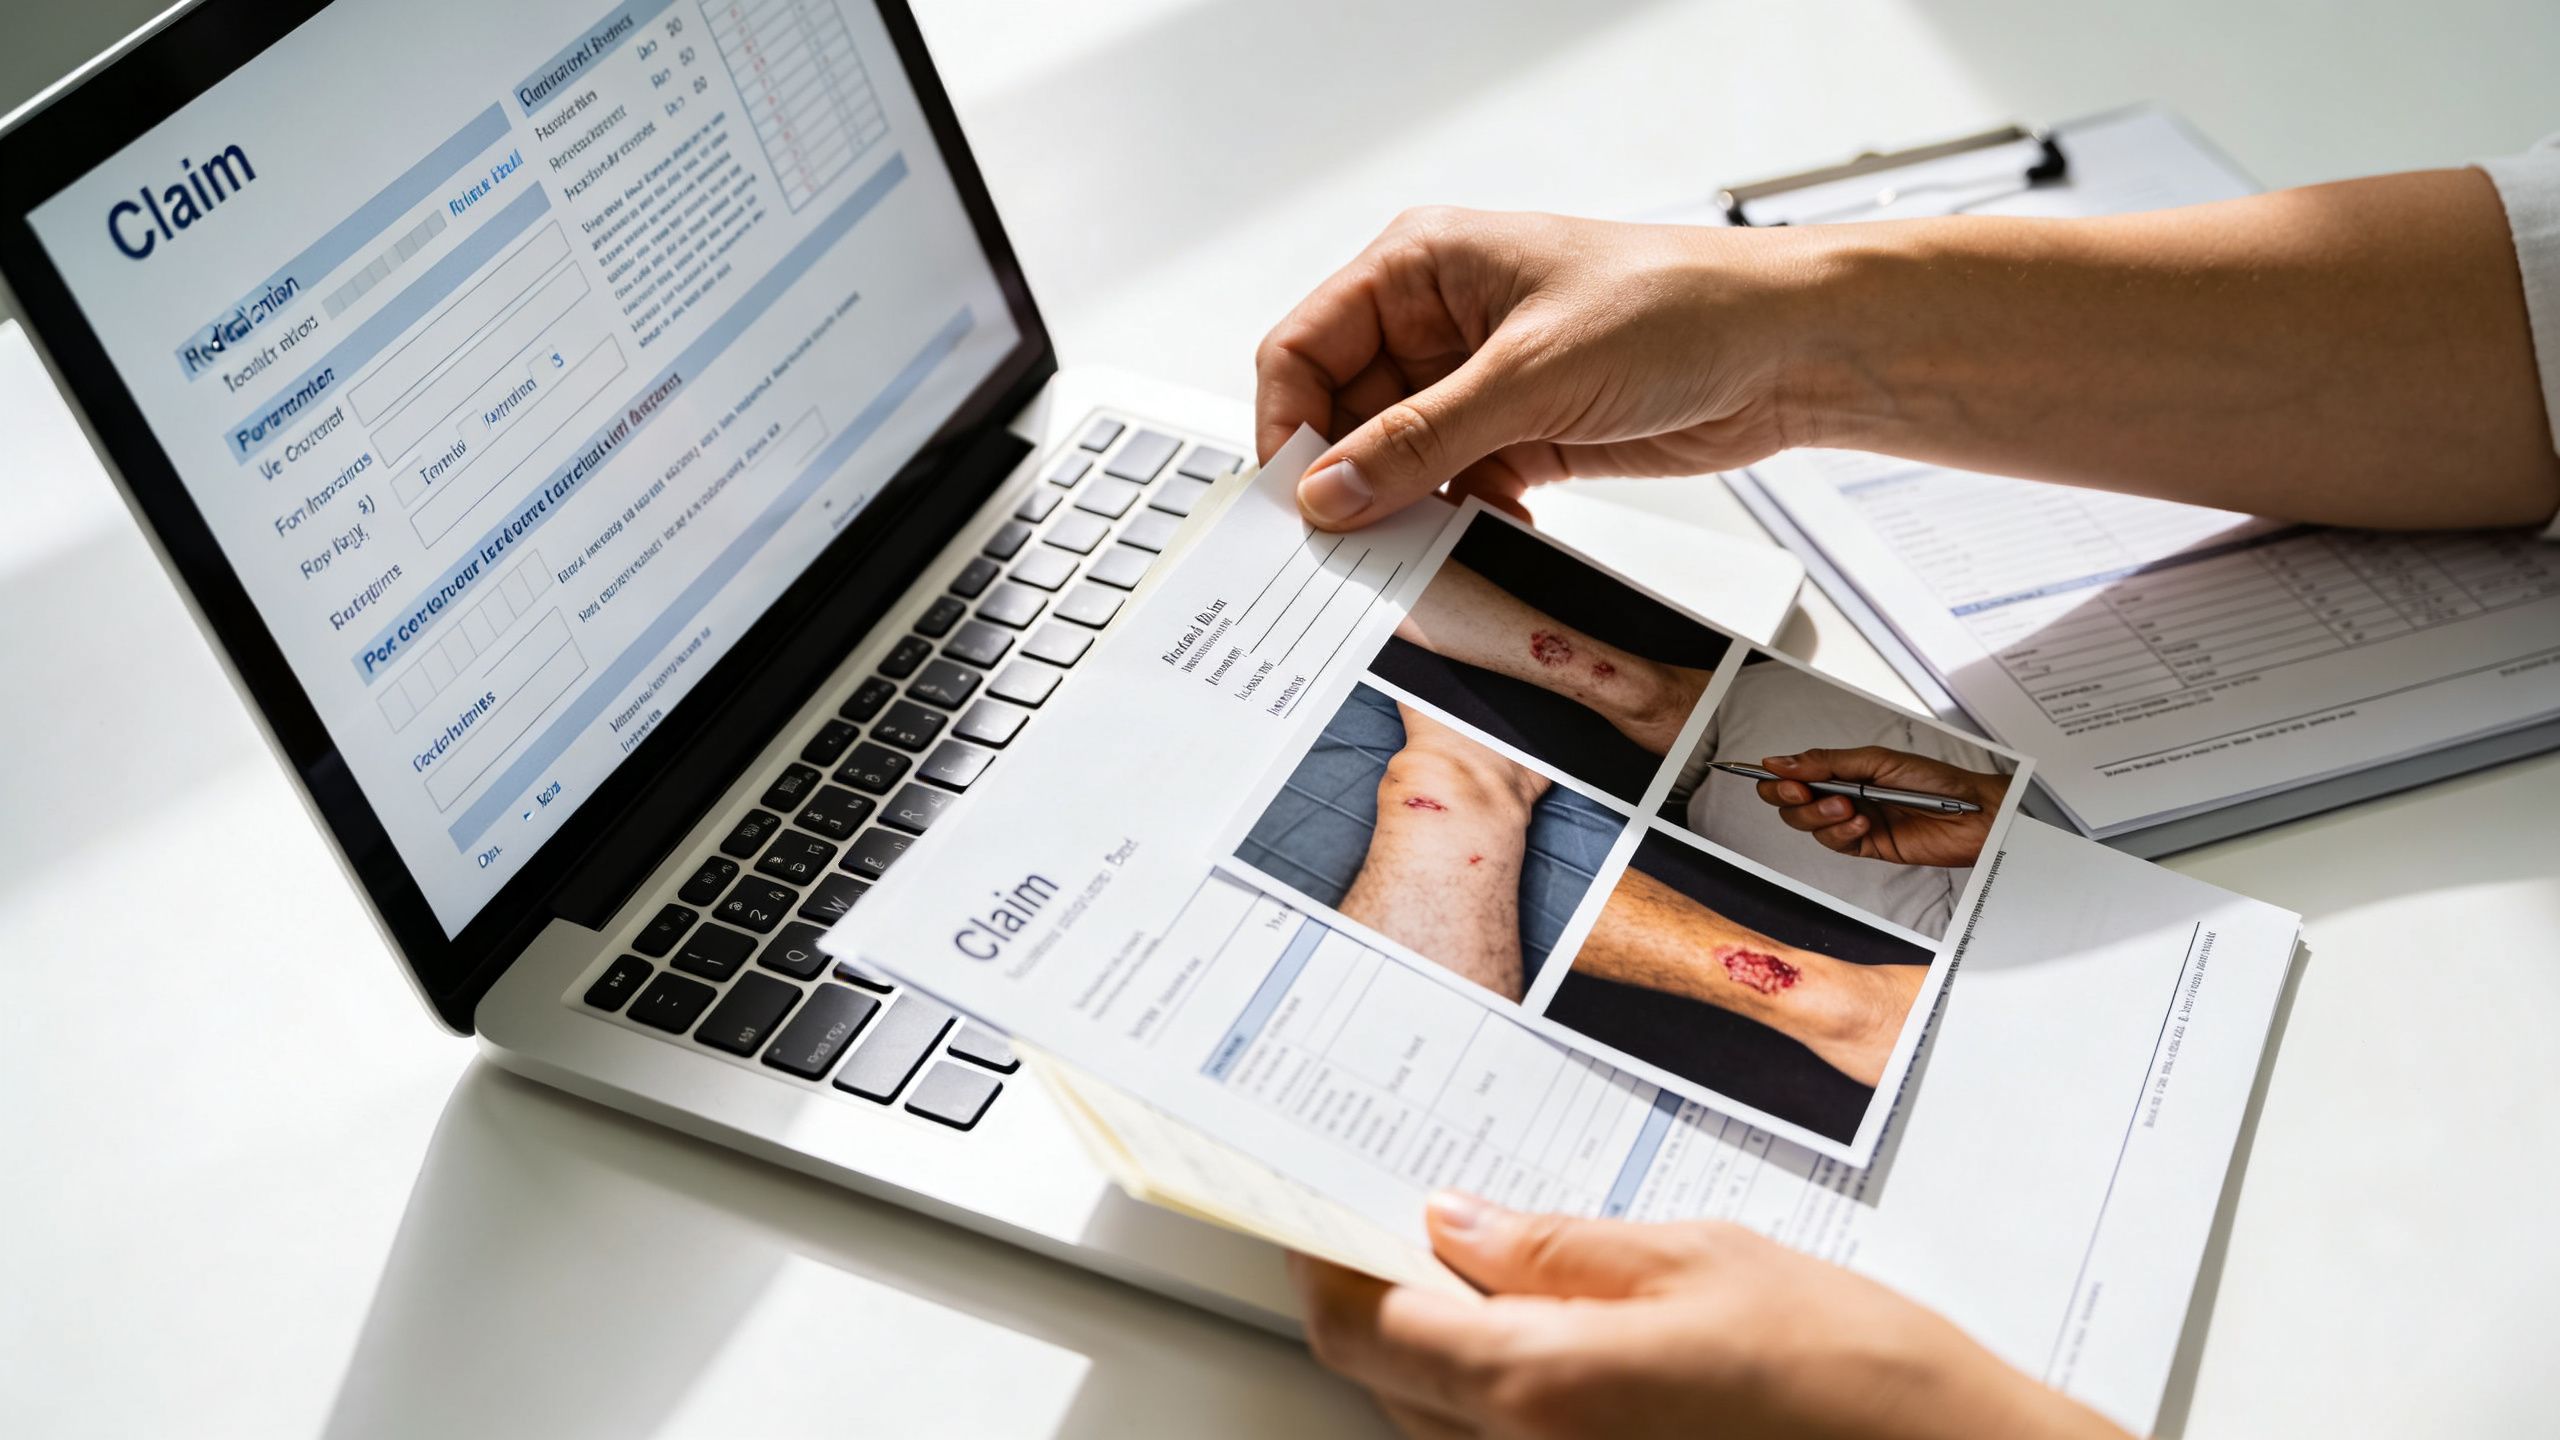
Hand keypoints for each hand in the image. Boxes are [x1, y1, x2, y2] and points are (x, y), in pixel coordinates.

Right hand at [1256, 208, 1808, 528]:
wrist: (1784, 349)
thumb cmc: (1677, 306)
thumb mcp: (1532, 374)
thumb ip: (1422, 439)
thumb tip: (1332, 488)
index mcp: (1421, 265)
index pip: (1305, 347)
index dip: (1290, 425)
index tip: (1297, 501)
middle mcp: (1437, 320)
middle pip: (1343, 413)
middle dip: (1350, 480)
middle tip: (1352, 545)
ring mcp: (1476, 381)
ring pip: (1396, 461)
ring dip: (1406, 509)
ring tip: (1422, 546)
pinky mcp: (1517, 432)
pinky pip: (1452, 489)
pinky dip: (1458, 521)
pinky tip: (1489, 531)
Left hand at [1293, 1192, 2131, 1439]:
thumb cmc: (1856, 1375)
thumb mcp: (1700, 1261)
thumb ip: (1557, 1252)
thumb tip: (1456, 1225)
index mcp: (1540, 1390)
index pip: (1365, 1326)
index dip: (1330, 1260)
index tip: (1326, 1210)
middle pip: (1387, 1381)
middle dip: (1383, 1297)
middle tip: (1410, 1219)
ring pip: (1436, 1427)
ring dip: (1437, 1352)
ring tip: (1489, 1271)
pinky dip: (1499, 1398)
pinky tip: (1550, 1344)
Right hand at [1754, 747, 2008, 867]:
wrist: (1971, 814)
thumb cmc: (1936, 781)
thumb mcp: (1876, 761)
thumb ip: (1827, 764)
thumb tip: (1783, 762)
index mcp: (1842, 771)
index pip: (1794, 775)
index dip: (1777, 777)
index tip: (1769, 773)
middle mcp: (1842, 796)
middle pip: (1791, 804)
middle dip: (1792, 797)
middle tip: (1804, 791)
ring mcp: (1851, 822)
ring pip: (1808, 825)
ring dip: (1821, 815)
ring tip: (1848, 806)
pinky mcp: (1865, 846)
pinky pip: (1836, 843)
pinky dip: (1842, 832)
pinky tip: (1863, 822)